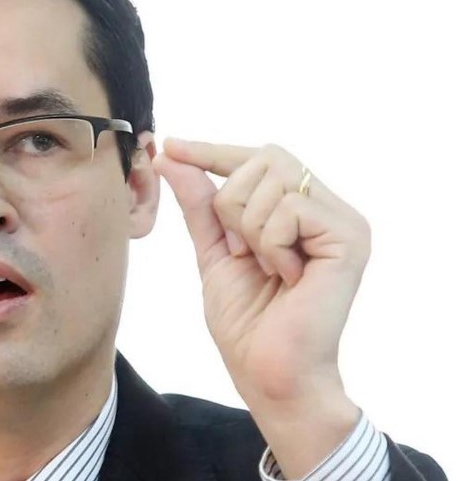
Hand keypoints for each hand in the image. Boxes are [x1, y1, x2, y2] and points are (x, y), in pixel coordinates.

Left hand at [154, 138, 366, 475]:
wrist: (269, 374)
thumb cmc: (247, 323)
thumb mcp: (214, 251)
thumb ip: (200, 204)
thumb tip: (171, 156)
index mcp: (301, 210)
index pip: (258, 158)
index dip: (211, 151)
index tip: (169, 146)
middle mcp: (328, 208)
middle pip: (265, 157)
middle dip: (232, 201)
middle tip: (239, 250)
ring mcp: (343, 221)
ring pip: (272, 180)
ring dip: (248, 229)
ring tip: (264, 269)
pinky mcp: (350, 237)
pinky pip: (289, 208)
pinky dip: (269, 245)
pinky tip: (285, 277)